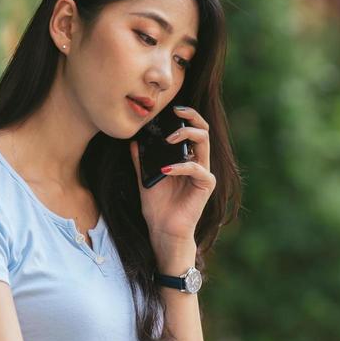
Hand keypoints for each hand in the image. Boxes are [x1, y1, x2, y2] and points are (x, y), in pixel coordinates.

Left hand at [129, 105, 215, 244]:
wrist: (163, 231)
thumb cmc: (157, 207)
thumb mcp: (144, 178)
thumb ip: (141, 160)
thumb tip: (133, 141)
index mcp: (186, 159)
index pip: (192, 130)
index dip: (185, 116)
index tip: (171, 109)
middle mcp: (198, 163)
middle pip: (203, 130)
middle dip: (190, 117)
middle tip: (176, 113)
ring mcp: (203, 173)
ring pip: (204, 142)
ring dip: (186, 135)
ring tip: (169, 138)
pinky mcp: (206, 185)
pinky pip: (197, 169)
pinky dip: (181, 166)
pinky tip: (165, 169)